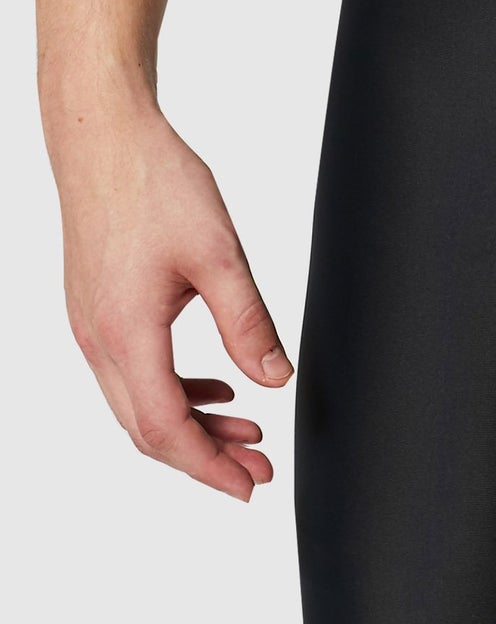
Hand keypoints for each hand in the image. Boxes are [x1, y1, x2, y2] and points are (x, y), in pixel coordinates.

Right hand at [52, 101, 290, 500]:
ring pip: (139, 404)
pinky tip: (217, 391)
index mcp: (126, 332)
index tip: (250, 486)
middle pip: (148, 428)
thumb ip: (250, 325)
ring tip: (249, 433)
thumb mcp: (220, 256)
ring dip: (194, 427)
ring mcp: (91, 326)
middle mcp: (98, 338)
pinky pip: (133, 375)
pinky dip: (176, 394)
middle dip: (205, 458)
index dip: (209, 467)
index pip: (166, 428)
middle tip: (259, 469)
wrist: (103, 138)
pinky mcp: (97, 310)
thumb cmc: (155, 183)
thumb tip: (276, 380)